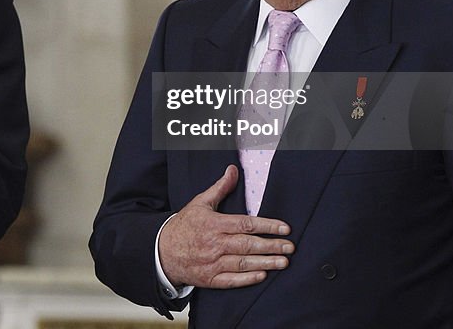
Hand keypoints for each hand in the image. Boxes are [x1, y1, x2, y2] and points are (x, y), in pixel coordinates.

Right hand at [159, 165, 294, 288]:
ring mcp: (212, 263)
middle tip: (290, 247)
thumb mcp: (200, 203)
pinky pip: (231, 280)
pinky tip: (262, 276)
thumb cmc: (184, 226)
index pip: (245, 224)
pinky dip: (247, 279)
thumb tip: (233, 170)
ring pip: (243, 263)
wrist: (162, 251)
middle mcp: (214, 244)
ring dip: (266, 263)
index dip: (267, 226)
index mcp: (214, 224)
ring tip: (284, 262)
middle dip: (272, 246)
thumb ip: (220, 188)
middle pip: (248, 245)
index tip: (284, 228)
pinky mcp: (210, 279)